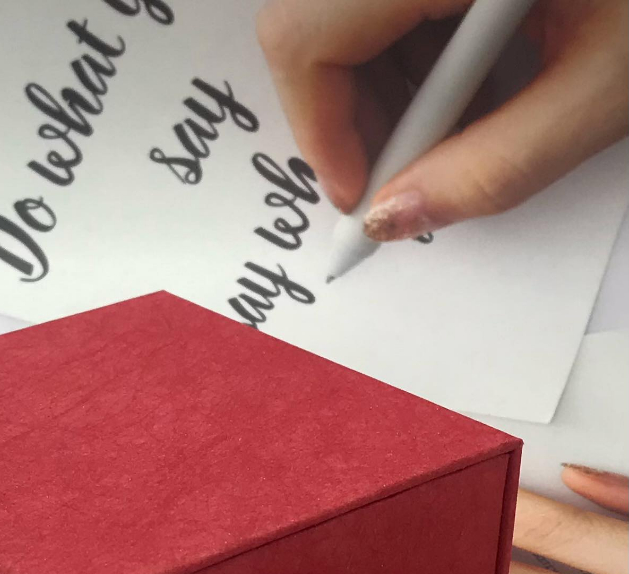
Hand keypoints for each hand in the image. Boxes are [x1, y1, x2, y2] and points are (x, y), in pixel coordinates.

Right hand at [257, 0, 628, 238]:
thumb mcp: (608, 83)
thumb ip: (496, 167)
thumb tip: (394, 219)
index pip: (308, 36)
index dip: (321, 128)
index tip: (362, 191)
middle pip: (312, 19)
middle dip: (349, 110)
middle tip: (410, 162)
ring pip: (342, 4)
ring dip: (382, 78)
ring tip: (461, 112)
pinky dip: (411, 38)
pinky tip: (473, 63)